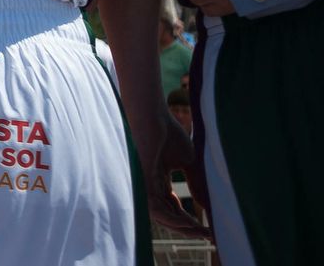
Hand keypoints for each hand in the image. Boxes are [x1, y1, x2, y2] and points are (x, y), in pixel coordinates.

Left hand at [135, 106, 211, 239]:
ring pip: (159, 215)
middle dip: (187, 228)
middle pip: (166, 215)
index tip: (208, 230)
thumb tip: (207, 206)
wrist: (153, 114)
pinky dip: (170, 218)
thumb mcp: (189, 163)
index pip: (173, 207)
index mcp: (159, 180)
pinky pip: (154, 206)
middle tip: (207, 237)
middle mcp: (149, 184)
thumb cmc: (168, 132)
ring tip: (200, 233)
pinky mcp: (142, 179)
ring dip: (180, 227)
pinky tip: (187, 223)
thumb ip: (196, 183)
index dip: (190, 220)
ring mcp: (144, 182)